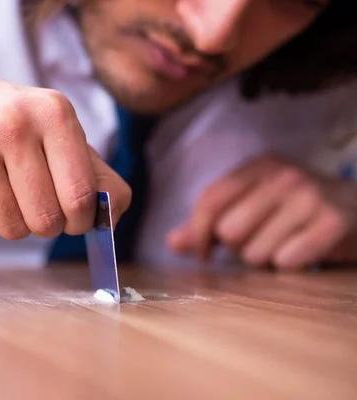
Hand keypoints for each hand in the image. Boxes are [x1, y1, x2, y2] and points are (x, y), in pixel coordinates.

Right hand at [0, 78, 130, 238]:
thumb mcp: (55, 131)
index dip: (81, 219)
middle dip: (45, 223)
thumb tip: (112, 217)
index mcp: (53, 111)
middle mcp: (13, 124)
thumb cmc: (6, 126)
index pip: (82, 196)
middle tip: (33, 201)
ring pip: (13, 230)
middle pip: (47, 220)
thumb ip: (95, 173)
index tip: (74, 217)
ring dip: (12, 222)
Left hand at [167, 153, 356, 269]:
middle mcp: (283, 175)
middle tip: (259, 243)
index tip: (203, 253)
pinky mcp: (333, 221)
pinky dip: (289, 267)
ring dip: (265, 260)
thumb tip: (172, 241)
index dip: (198, 233)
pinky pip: (285, 262)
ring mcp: (310, 196)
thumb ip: (210, 224)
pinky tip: (303, 254)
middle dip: (238, 249)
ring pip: (254, 252)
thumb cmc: (296, 214)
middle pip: (228, 231)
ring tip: (284, 245)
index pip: (209, 200)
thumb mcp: (253, 208)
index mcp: (258, 166)